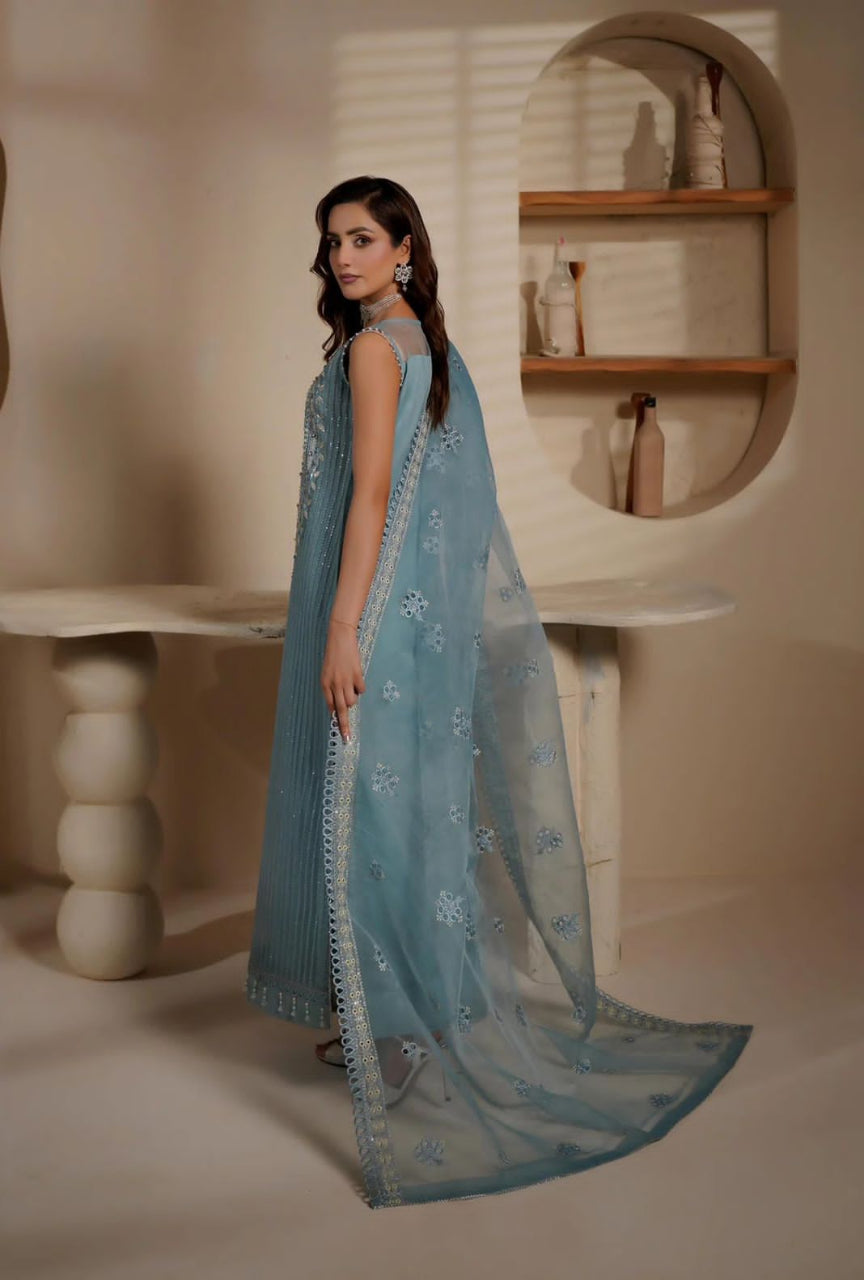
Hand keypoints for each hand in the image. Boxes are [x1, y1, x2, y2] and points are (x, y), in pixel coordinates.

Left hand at [320, 619, 365, 742]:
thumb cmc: (333, 656)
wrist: (340, 638)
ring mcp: (346, 680)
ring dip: (354, 698)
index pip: (331, 708)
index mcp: (325, 684)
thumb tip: (337, 707)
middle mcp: (334, 684)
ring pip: (352, 701)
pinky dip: (360, 687)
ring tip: (352, 686)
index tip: (340, 733)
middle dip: (344, 726)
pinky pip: (361, 689)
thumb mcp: (327, 673)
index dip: (336, 720)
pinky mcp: (357, 675)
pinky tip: (357, 676)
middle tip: (348, 738)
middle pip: (341, 710)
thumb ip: (331, 689)